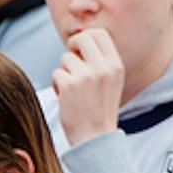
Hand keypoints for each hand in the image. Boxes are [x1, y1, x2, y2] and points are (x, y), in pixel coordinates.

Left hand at [52, 29, 126, 145]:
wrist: (95, 139)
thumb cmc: (100, 110)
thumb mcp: (110, 82)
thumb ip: (101, 62)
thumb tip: (81, 40)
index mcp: (116, 66)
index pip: (100, 34)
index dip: (86, 37)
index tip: (80, 49)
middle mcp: (103, 68)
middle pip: (81, 38)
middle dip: (71, 47)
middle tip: (70, 61)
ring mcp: (87, 76)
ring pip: (65, 59)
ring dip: (63, 72)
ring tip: (71, 89)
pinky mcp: (70, 86)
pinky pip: (56, 73)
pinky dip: (56, 84)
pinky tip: (65, 98)